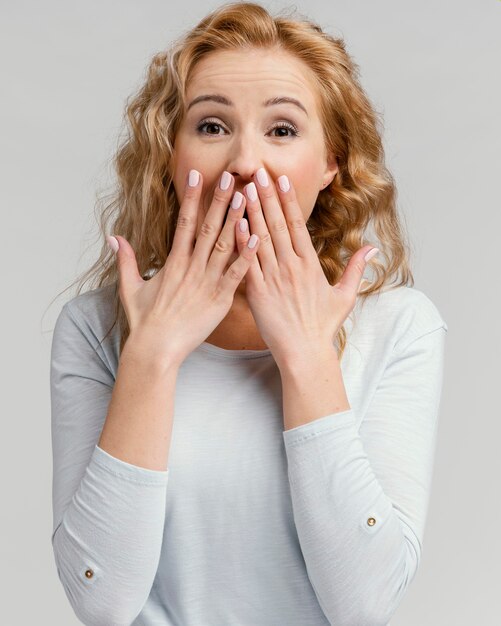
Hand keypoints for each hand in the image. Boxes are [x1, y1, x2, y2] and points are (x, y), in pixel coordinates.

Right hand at [107, 169, 259, 365]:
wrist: (155, 349)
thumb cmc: (144, 322)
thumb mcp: (130, 287)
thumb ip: (126, 260)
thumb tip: (114, 238)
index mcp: (173, 262)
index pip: (183, 222)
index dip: (191, 197)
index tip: (197, 175)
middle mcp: (190, 267)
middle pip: (207, 227)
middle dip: (219, 200)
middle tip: (232, 176)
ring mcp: (206, 282)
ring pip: (223, 245)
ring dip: (236, 220)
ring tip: (248, 197)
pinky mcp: (219, 299)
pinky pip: (235, 274)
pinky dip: (246, 255)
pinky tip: (257, 238)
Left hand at [234, 167, 378, 366]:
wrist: (304, 352)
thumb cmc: (323, 327)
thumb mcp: (345, 297)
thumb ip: (356, 269)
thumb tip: (372, 248)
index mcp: (310, 264)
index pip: (297, 224)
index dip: (288, 199)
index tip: (281, 179)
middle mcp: (291, 266)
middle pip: (276, 224)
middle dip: (266, 195)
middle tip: (257, 172)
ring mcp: (273, 278)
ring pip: (260, 238)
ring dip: (252, 211)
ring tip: (244, 188)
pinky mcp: (257, 292)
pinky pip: (247, 262)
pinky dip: (240, 242)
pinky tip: (234, 223)